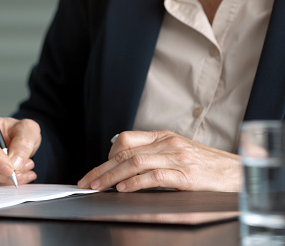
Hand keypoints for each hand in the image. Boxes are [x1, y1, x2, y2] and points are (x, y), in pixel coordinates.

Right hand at [0, 113, 40, 184]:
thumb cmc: (16, 131)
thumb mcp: (28, 130)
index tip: (11, 168)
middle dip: (1, 174)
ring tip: (21, 172)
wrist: (13, 140)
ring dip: (3, 179)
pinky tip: (10, 176)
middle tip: (21, 173)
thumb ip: (24, 143)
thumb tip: (15, 162)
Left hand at [77, 130, 241, 191]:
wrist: (240, 173)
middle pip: (125, 152)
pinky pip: (155, 176)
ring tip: (99, 187)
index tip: (97, 171)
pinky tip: (124, 189)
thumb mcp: (178, 153)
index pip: (125, 139)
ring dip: (112, 176)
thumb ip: (154, 155)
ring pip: (135, 162)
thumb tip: (126, 168)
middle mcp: (168, 143)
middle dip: (102, 168)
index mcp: (164, 136)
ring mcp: (177, 157)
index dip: (106, 156)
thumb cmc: (208, 165)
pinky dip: (136, 182)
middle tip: (87, 182)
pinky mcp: (187, 174)